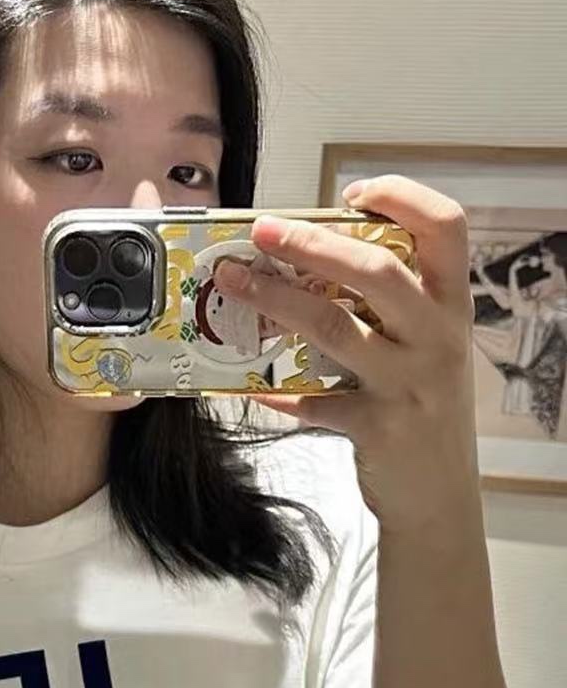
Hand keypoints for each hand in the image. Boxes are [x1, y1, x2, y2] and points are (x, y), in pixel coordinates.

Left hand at [214, 175, 482, 537]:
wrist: (440, 495)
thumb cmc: (426, 409)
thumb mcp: (428, 348)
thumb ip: (393, 307)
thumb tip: (320, 258)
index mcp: (451, 306)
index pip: (446, 227)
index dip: (402, 198)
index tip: (353, 192)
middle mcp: (437, 338)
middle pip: (377, 271)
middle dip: (314, 243)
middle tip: (263, 231)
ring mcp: (408, 384)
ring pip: (335, 328)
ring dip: (277, 301)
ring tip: (235, 284)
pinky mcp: (377, 428)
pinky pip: (315, 403)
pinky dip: (276, 392)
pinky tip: (247, 385)